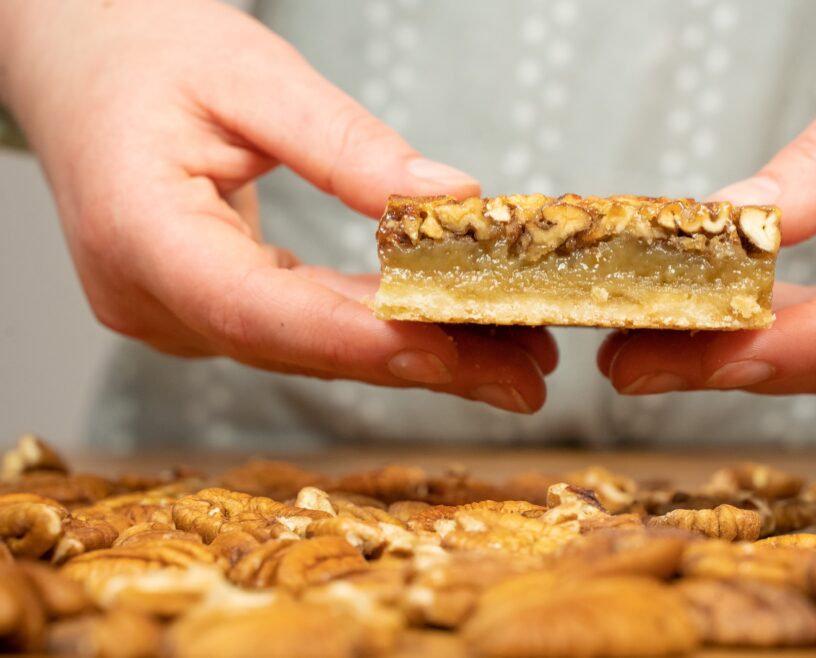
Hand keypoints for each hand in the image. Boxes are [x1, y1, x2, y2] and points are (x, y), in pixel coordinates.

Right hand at [0, 0, 553, 412]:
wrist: (77, 57)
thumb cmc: (145, 50)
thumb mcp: (253, 74)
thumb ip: (348, 147)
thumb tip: (453, 200)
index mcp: (138, 230)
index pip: (256, 306)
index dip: (358, 338)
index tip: (451, 350)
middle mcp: (150, 295)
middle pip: (299, 345)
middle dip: (418, 362)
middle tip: (523, 380)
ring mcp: (172, 311)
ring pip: (308, 346)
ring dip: (411, 355)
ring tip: (512, 364)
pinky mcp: (203, 305)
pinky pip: (300, 324)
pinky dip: (376, 328)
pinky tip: (449, 334)